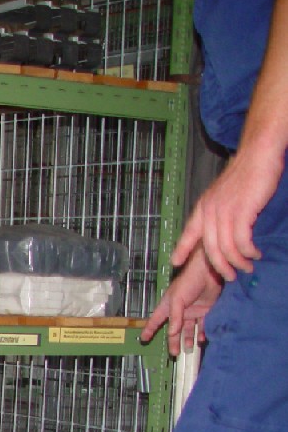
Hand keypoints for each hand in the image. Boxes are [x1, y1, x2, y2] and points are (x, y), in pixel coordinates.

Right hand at [142, 247, 223, 355]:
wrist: (209, 272)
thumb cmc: (189, 281)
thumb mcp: (178, 299)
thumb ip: (175, 317)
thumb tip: (171, 333)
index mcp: (167, 306)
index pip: (155, 320)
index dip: (149, 330)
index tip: (143, 339)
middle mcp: (178, 311)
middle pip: (173, 329)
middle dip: (173, 341)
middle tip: (175, 353)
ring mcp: (192, 311)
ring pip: (188, 329)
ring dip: (188, 339)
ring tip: (189, 350)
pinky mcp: (205, 310)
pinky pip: (202, 325)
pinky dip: (201, 333)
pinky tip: (201, 340)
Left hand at [171, 147, 284, 279]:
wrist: (257, 154)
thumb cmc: (245, 174)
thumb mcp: (224, 194)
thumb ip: (218, 211)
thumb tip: (221, 227)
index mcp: (203, 207)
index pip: (188, 232)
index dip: (181, 248)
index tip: (175, 262)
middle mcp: (209, 211)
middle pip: (209, 249)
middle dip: (220, 267)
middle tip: (230, 277)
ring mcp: (225, 211)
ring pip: (226, 248)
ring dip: (237, 262)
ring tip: (247, 267)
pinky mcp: (242, 212)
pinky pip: (241, 241)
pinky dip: (248, 251)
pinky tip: (254, 253)